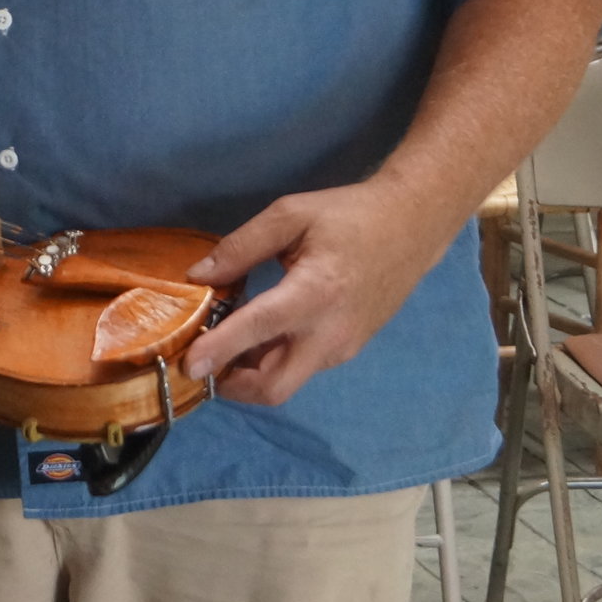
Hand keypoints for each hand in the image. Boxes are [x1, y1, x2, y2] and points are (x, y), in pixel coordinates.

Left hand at [179, 175, 463, 406]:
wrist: (413, 226)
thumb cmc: (350, 215)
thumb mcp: (291, 214)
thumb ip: (242, 246)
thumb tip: (198, 276)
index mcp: (315, 292)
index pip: (258, 330)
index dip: (219, 349)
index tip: (187, 364)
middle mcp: (330, 333)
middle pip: (272, 386)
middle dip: (230, 384)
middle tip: (200, 359)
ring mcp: (342, 348)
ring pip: (285, 383)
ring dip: (248, 373)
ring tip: (223, 340)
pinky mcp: (347, 350)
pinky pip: (301, 368)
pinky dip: (271, 361)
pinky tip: (257, 332)